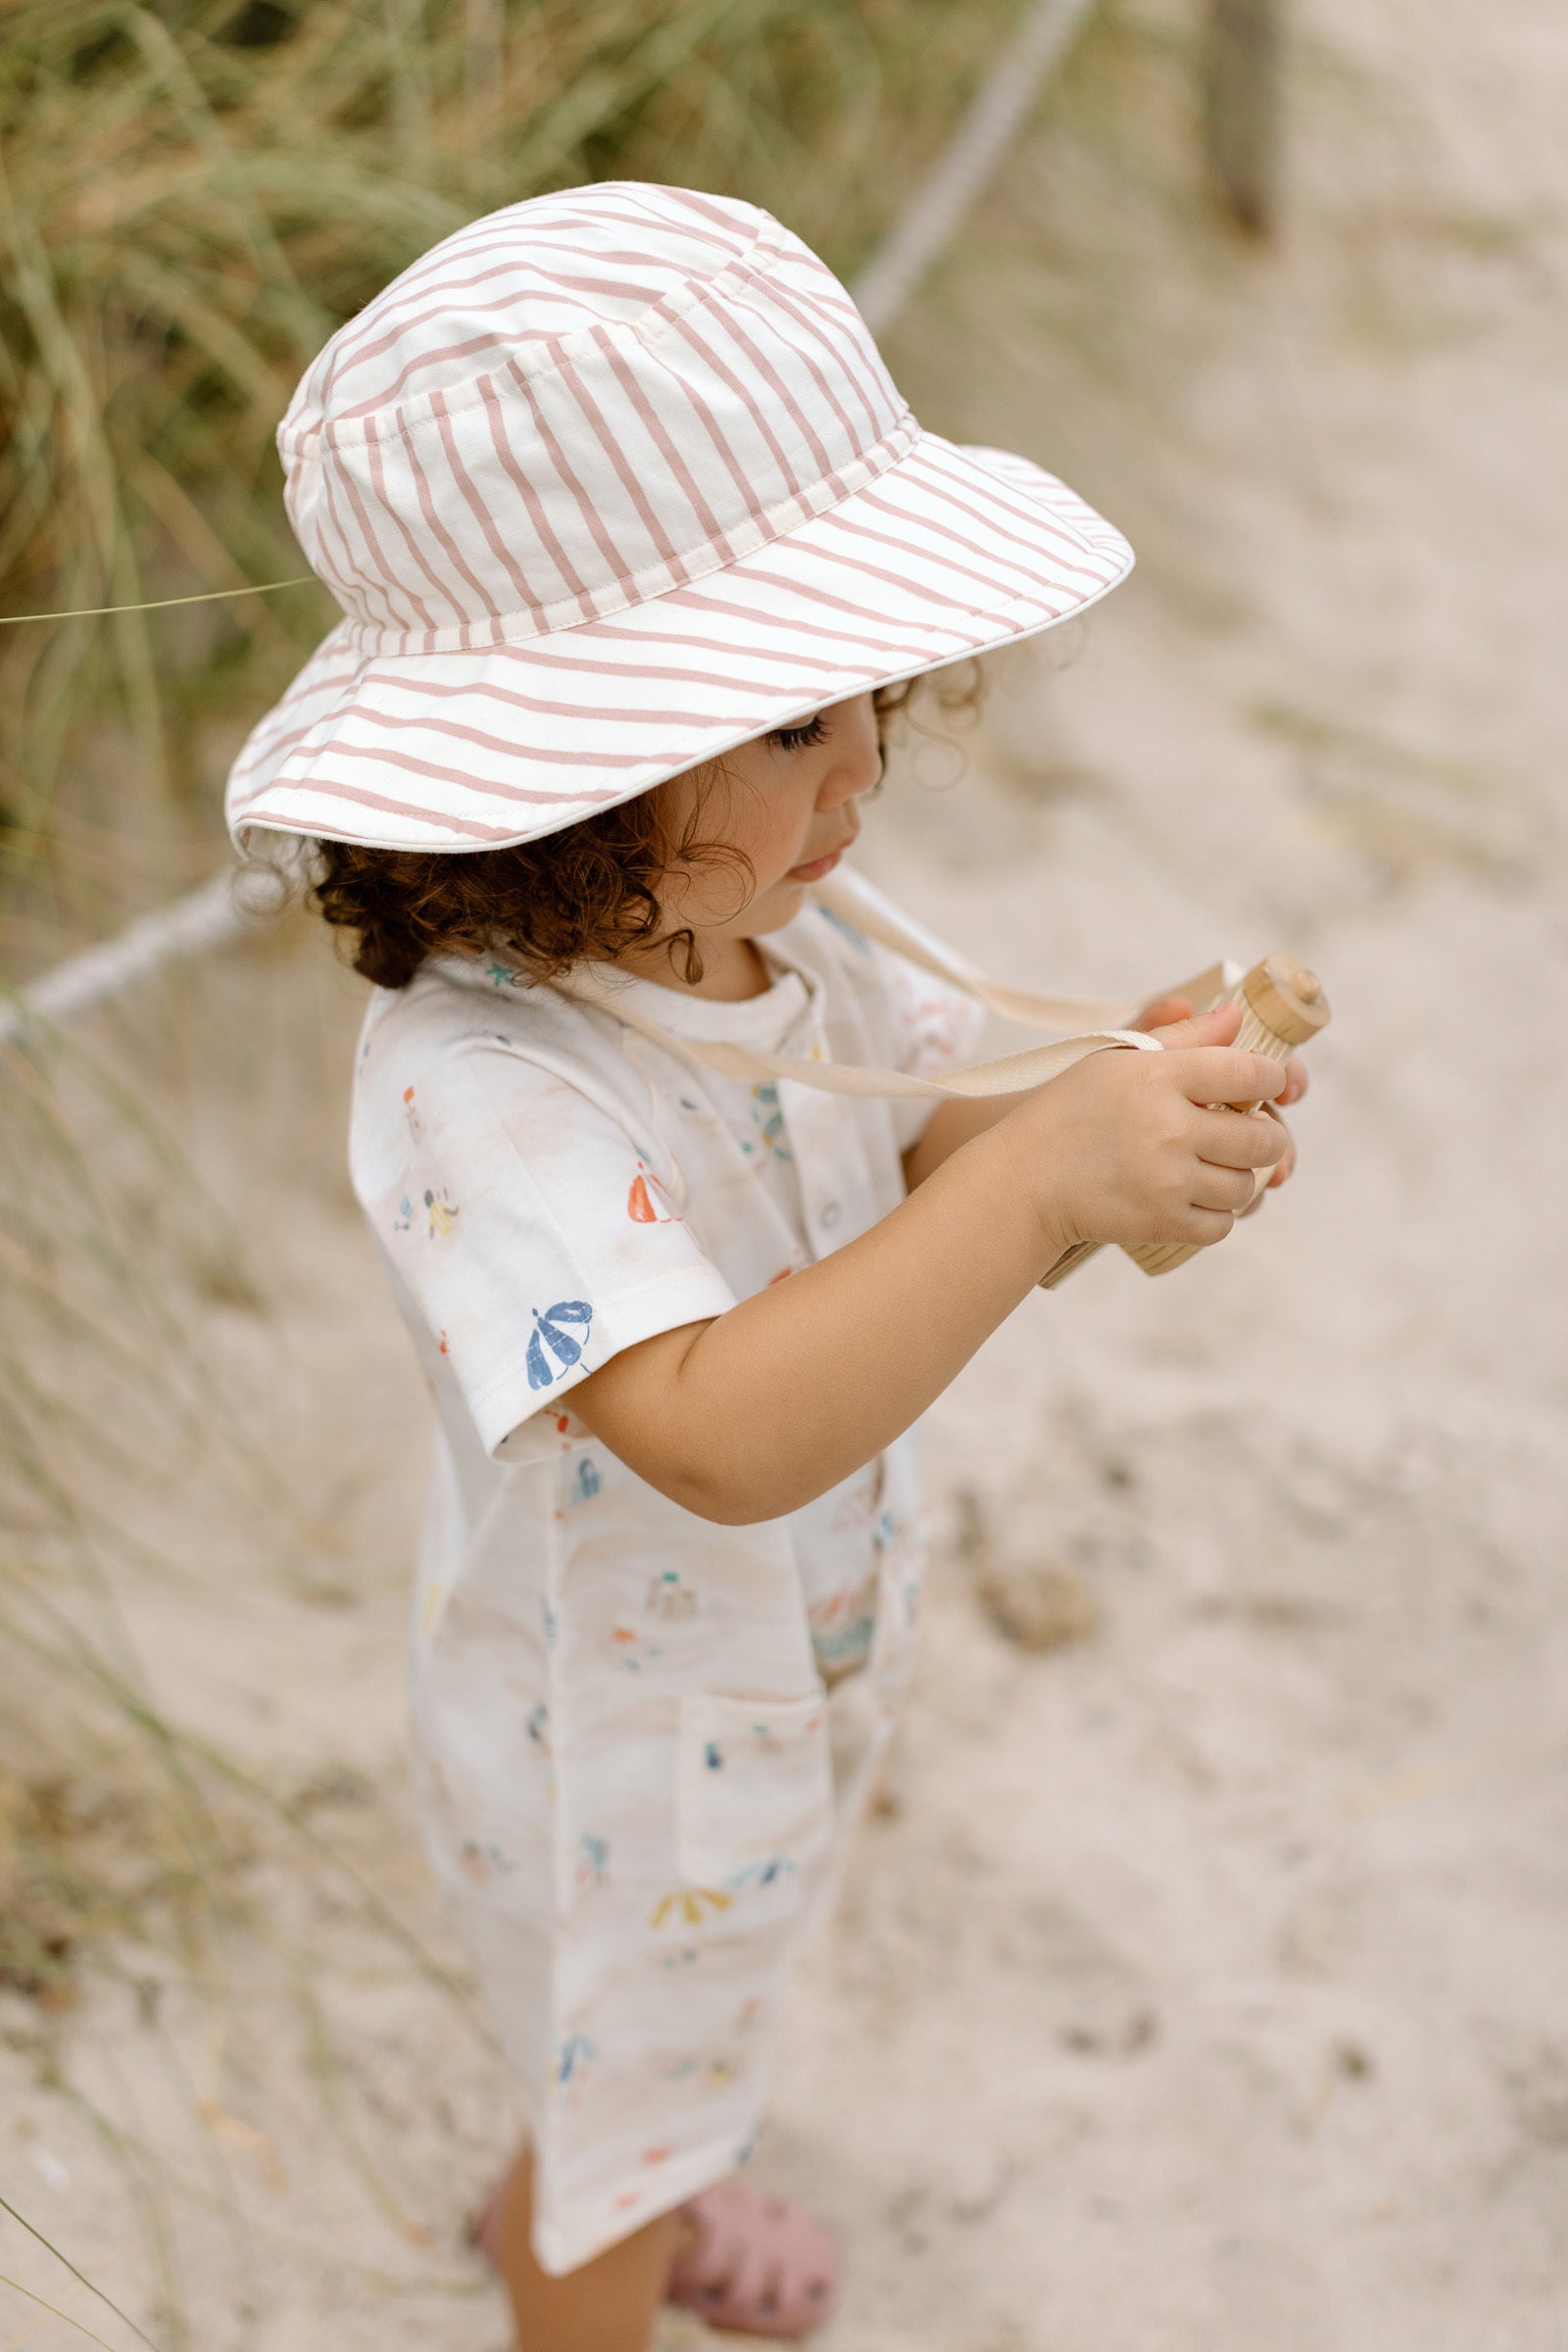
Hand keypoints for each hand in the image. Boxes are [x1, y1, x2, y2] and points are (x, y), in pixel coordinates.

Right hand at [1000, 1001, 1289, 1259]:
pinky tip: (1198, 1198)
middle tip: (1253, 1135)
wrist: (1024, 1180)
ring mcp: (1167, 1180)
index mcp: (1159, 1076)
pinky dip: (1217, 1215)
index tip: (1267, 1085)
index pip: (1250, 1073)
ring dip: (1240, 1178)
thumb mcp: (1114, 1059)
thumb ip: (1181, 1037)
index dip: (1272, 1079)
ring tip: (1217, 1168)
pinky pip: (1222, 1225)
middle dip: (1268, 1137)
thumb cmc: (1068, 1111)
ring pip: (1245, 1185)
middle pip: (1261, 1138)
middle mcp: (1169, 1128)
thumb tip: (1235, 1017)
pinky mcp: (1161, 1222)